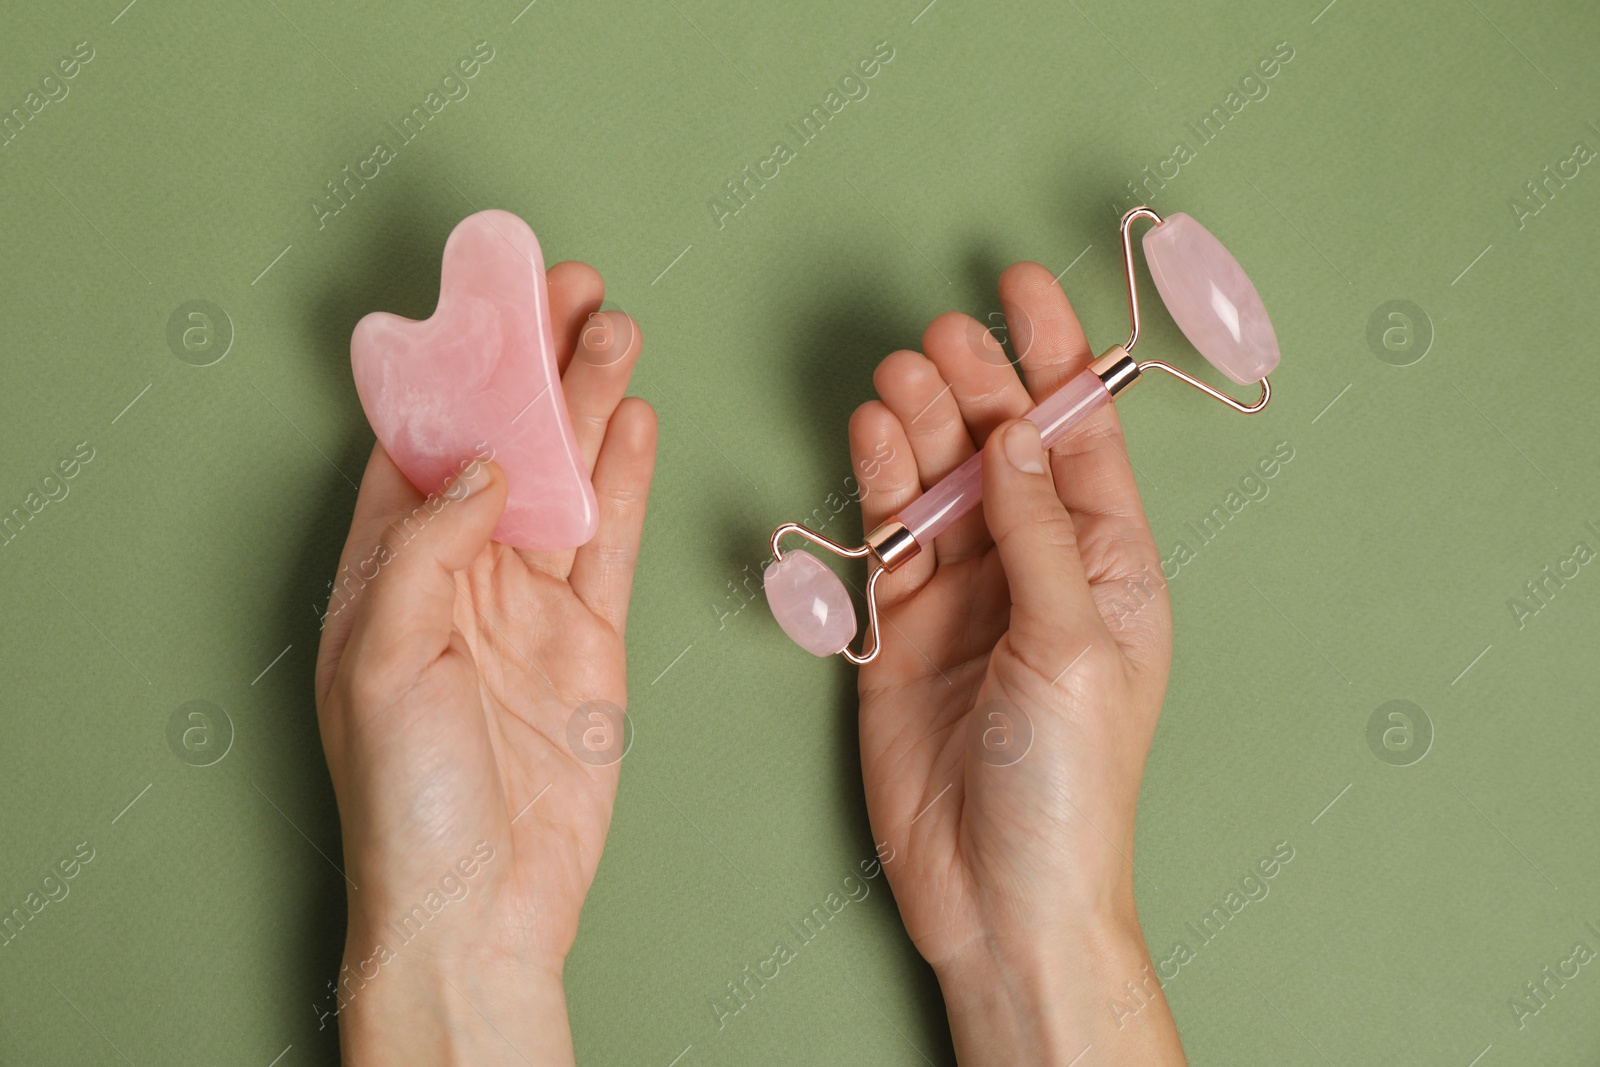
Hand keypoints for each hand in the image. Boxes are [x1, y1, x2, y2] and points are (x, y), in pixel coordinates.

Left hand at [312, 261, 655, 1065]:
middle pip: (503, 444)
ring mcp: (529, 606)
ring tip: (614, 331)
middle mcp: (458, 577)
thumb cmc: (406, 799)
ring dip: (588, 405)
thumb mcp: (384, 657)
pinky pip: (611, 541)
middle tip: (570, 289)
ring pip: (565, 479)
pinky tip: (634, 422)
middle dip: (534, 366)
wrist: (484, 902)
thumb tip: (482, 465)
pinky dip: (626, 480)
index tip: (486, 301)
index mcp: (385, 573)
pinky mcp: (591, 639)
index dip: (454, 370)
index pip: (418, 443)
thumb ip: (431, 547)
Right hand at [849, 263, 1183, 1063]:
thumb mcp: (1073, 646)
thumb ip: (1036, 533)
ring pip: (939, 482)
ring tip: (897, 382)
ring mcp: (966, 595)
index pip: (1081, 438)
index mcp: (1110, 566)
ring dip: (918, 427)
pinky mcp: (901, 627)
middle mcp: (1037, 567)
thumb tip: (1014, 435)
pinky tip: (869, 440)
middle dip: (976, 385)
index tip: (1021, 287)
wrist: (999, 894)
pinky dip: (877, 486)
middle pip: (1002, 447)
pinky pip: (889, 537)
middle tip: (940, 342)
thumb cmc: (1071, 784)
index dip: (1056, 358)